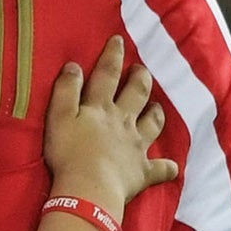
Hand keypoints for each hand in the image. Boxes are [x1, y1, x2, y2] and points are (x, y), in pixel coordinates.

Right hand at [42, 36, 173, 214]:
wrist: (89, 189)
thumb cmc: (69, 153)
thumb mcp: (58, 117)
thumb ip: (66, 90)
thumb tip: (74, 65)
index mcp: (101, 107)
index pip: (108, 74)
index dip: (113, 55)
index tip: (119, 40)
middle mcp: (123, 121)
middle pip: (136, 94)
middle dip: (141, 79)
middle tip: (142, 70)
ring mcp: (136, 146)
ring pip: (153, 125)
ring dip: (156, 114)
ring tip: (157, 108)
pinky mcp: (143, 171)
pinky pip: (160, 169)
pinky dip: (167, 167)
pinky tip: (172, 167)